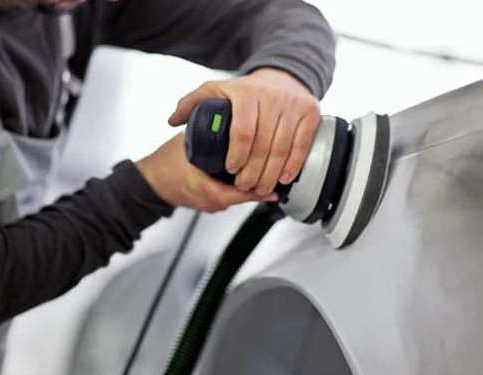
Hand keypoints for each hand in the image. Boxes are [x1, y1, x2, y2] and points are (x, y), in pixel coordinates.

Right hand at [136, 133, 276, 212]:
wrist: (150, 183)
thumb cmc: (165, 165)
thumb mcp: (186, 143)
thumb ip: (207, 131)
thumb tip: (229, 116)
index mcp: (203, 186)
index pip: (237, 191)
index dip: (256, 185)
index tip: (271, 179)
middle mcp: (209, 200)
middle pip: (242, 197)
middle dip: (258, 187)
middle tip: (274, 178)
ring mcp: (209, 206)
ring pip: (237, 199)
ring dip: (250, 189)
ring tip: (265, 177)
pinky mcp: (209, 206)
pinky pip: (230, 199)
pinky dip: (239, 191)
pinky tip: (247, 180)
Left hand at [169, 68, 320, 195]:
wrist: (282, 78)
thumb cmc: (246, 92)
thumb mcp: (216, 90)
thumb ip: (192, 104)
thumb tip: (173, 121)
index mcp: (245, 92)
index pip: (242, 131)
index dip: (237, 156)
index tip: (232, 170)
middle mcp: (271, 96)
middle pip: (262, 145)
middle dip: (253, 172)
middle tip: (245, 185)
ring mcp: (293, 105)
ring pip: (282, 149)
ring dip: (271, 175)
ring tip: (260, 187)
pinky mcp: (310, 113)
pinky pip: (302, 145)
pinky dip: (293, 166)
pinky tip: (283, 178)